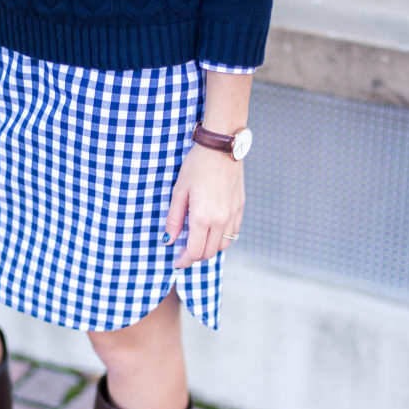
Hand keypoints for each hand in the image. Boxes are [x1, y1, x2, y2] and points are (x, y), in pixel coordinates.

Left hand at [164, 143, 244, 267]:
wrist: (221, 146)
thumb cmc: (197, 165)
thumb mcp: (179, 191)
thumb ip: (174, 219)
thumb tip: (169, 240)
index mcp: (203, 218)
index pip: (195, 252)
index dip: (184, 261)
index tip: (176, 262)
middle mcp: (220, 220)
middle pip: (209, 252)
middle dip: (195, 256)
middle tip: (183, 251)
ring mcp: (232, 214)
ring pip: (223, 245)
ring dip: (209, 248)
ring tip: (198, 241)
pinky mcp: (240, 207)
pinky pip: (233, 232)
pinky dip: (222, 237)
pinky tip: (212, 229)